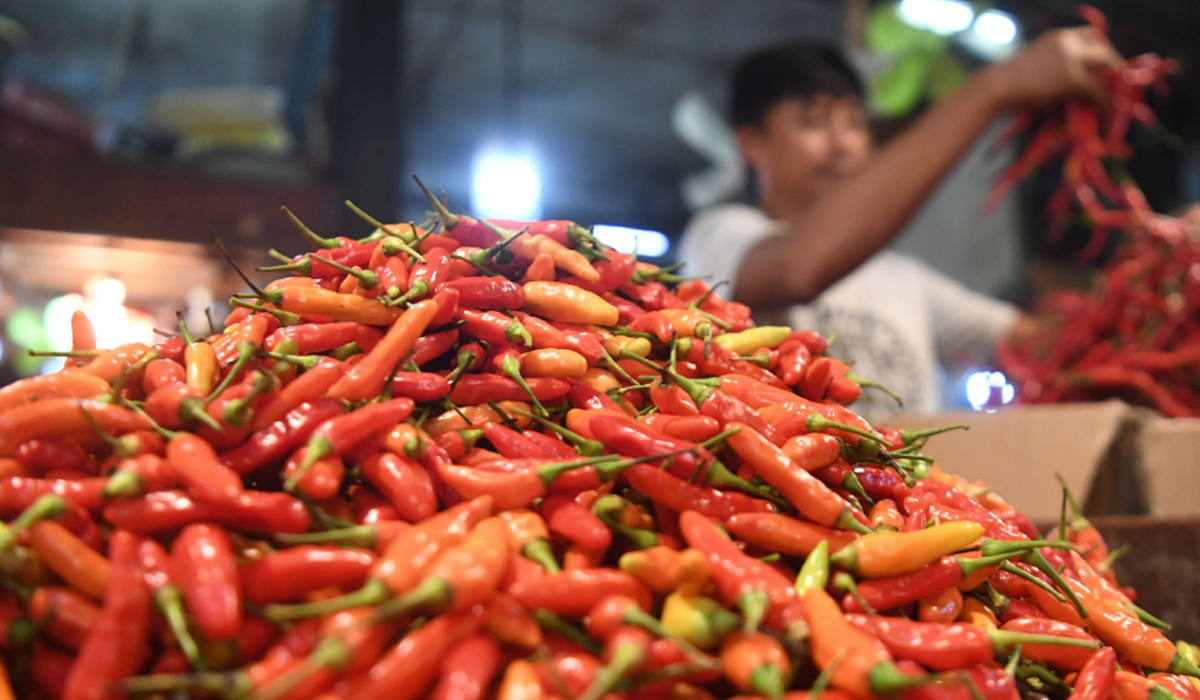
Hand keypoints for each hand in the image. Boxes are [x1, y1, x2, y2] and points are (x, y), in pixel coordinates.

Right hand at [991, 27, 1123, 107]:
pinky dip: (1104, 101)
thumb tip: (1071, 74)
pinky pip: (1098, 89)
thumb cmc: (1010, 80)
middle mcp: (1069, 42)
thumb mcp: (1036, 59)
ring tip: (1114, 95)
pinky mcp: (1074, 79)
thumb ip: (1056, 60)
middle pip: (1103, 48)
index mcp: (1059, 36)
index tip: (1104, 63)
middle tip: (1115, 81)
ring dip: (1113, 81)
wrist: (999, 86)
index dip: (1101, 48)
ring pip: (1106, 65)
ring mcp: (1073, 59)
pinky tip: (1105, 110)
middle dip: (1113, 64)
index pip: (1092, 34)